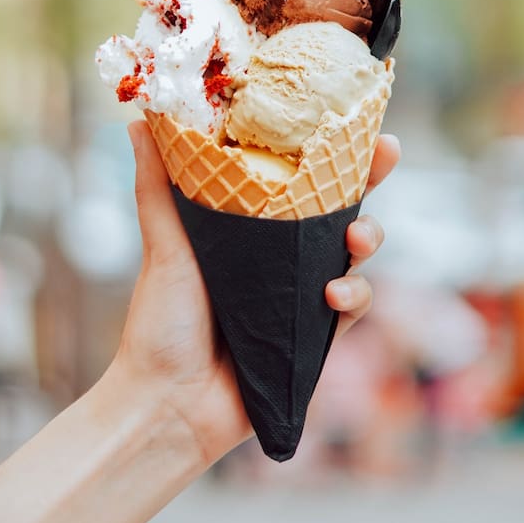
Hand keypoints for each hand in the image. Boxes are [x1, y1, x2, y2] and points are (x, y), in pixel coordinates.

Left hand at [114, 121, 399, 469]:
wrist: (168, 405)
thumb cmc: (160, 324)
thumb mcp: (163, 245)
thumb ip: (157, 186)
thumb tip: (138, 119)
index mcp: (249, 227)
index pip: (298, 176)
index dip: (331, 148)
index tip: (355, 118)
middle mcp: (280, 256)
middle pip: (340, 205)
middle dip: (371, 177)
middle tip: (385, 154)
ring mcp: (301, 295)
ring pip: (355, 252)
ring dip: (367, 236)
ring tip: (357, 237)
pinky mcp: (315, 336)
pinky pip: (352, 306)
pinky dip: (353, 296)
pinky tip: (333, 295)